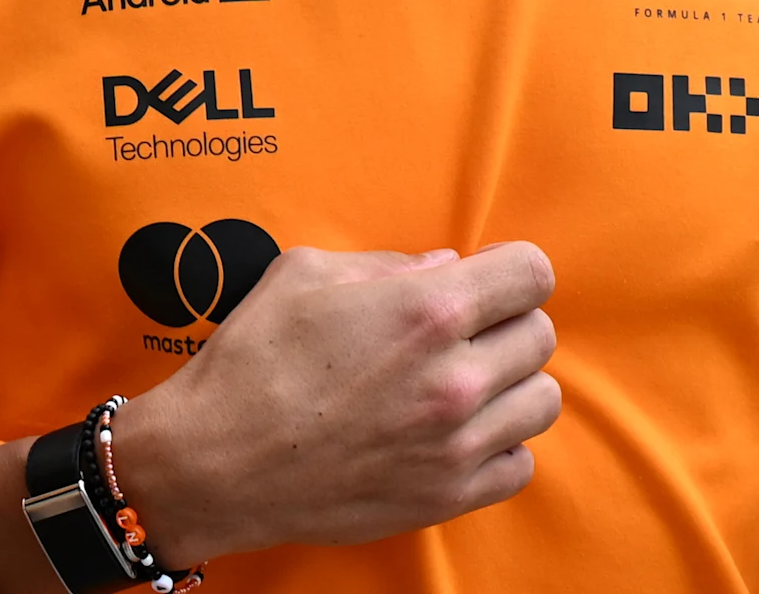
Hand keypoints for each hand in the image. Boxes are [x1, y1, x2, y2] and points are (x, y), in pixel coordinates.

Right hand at [113, 242, 560, 560]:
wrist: (216, 462)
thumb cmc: (250, 360)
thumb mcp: (301, 275)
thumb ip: (385, 264)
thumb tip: (443, 267)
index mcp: (426, 311)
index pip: (532, 274)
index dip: (510, 270)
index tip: (486, 278)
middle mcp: (456, 377)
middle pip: (540, 335)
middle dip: (504, 323)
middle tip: (460, 332)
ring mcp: (458, 443)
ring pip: (542, 400)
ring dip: (509, 384)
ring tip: (462, 383)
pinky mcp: (449, 495)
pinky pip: (520, 463)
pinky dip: (498, 445)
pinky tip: (453, 432)